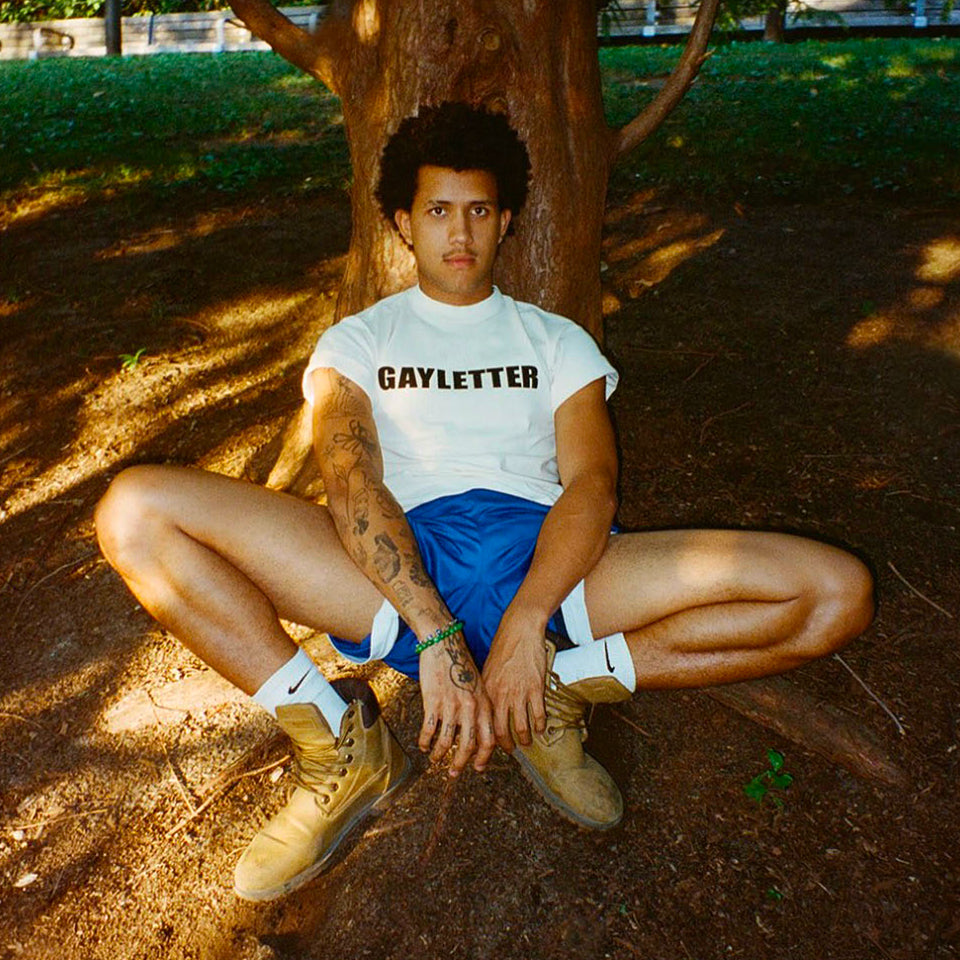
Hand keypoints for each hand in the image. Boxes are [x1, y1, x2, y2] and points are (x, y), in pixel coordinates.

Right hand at [418, 632, 494, 776]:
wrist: (444, 644)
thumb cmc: (460, 662)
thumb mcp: (478, 684)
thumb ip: (480, 706)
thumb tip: (477, 729)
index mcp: (485, 704)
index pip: (489, 739)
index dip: (484, 757)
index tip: (477, 767)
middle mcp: (471, 708)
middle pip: (468, 746)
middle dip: (460, 764)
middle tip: (454, 773)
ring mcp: (452, 706)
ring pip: (446, 742)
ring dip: (439, 755)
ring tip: (435, 760)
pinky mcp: (434, 702)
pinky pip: (429, 730)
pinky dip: (425, 742)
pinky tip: (423, 745)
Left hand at [481, 609, 547, 752]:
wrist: (520, 629)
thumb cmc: (504, 646)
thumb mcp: (488, 669)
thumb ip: (488, 690)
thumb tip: (486, 709)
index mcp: (487, 691)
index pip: (483, 723)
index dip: (484, 740)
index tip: (487, 748)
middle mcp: (501, 695)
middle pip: (501, 732)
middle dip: (506, 746)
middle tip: (510, 750)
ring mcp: (519, 692)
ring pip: (521, 728)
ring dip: (525, 740)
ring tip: (527, 743)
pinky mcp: (536, 688)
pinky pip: (538, 715)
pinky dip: (540, 726)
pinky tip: (540, 728)